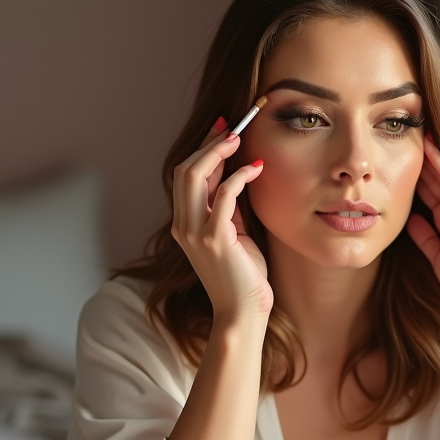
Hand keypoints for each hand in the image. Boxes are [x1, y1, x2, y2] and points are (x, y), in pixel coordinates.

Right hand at [171, 118, 272, 322]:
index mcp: (185, 223)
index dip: (203, 148)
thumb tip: (238, 174)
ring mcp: (195, 232)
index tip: (222, 128)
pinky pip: (223, 196)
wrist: (243, 311)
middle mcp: (184, 225)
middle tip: (233, 127)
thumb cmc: (243, 275)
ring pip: (194, 176)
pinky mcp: (214, 238)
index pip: (187, 176)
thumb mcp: (235, 233)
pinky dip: (239, 177)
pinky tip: (256, 170)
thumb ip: (231, 207)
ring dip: (217, 153)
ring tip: (240, 139)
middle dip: (208, 144)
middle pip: (185, 170)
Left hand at [406, 137, 439, 316]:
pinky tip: (429, 149)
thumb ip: (425, 237)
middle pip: (435, 182)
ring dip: (430, 156)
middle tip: (405, 142)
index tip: (399, 166)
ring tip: (417, 135)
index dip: (417, 180)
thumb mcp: (437, 256)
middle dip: (421, 164)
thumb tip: (410, 220)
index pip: (431, 196)